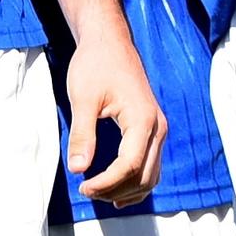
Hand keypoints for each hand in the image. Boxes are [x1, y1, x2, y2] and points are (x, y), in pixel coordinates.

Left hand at [60, 25, 164, 206]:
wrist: (109, 43)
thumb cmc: (96, 65)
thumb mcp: (83, 99)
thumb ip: (83, 135)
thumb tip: (78, 169)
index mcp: (142, 119)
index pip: (129, 166)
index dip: (106, 183)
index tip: (83, 187)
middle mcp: (157, 127)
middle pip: (143, 176)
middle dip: (115, 190)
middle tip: (86, 190)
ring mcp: (158, 129)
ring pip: (151, 175)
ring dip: (126, 190)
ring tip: (97, 192)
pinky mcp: (152, 130)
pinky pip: (151, 166)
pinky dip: (136, 182)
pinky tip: (117, 192)